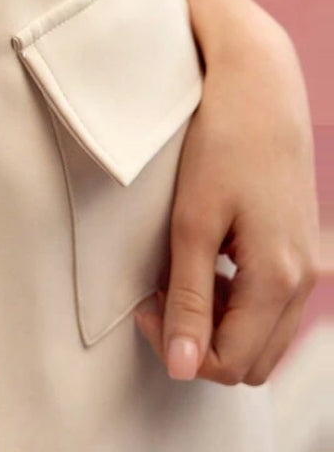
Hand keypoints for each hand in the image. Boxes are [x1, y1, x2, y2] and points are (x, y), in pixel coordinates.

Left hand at [134, 0, 320, 383]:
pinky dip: (239, 303)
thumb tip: (182, 367)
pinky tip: (208, 262)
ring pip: (264, 337)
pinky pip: (273, 306)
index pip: (228, 364)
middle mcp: (304, 280)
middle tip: (159, 297)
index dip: (178, 350)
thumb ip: (189, 299)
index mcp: (278, 279)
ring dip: (220, 325)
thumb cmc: (221, 143)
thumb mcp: (192, 223)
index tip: (144, 308)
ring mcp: (308, 264)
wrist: (259, 84)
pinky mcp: (300, 247)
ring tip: (180, 277)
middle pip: (251, 362)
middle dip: (201, 345)